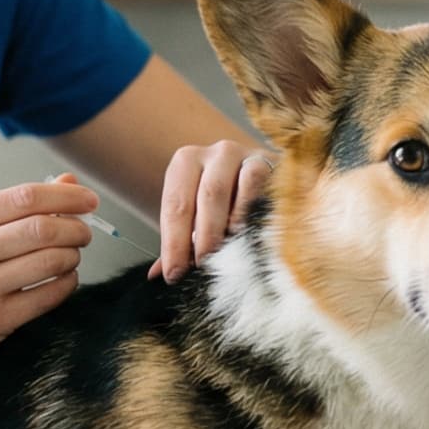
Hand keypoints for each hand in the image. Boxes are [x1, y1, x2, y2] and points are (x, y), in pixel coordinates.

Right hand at [0, 177, 96, 375]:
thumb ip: (15, 206)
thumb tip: (69, 182)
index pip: (25, 197)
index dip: (66, 196)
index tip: (89, 200)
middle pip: (42, 228)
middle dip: (76, 227)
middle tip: (84, 232)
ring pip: (50, 261)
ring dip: (73, 255)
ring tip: (71, 255)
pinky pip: (49, 295)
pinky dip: (67, 283)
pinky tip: (64, 278)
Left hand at [152, 141, 274, 282]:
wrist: (272, 181)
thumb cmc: (228, 202)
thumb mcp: (201, 218)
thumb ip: (180, 243)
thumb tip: (156, 274)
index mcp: (186, 163)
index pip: (174, 205)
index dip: (173, 243)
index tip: (174, 275)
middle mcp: (212, 154)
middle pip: (201, 197)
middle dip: (200, 237)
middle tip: (202, 268)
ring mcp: (242, 154)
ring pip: (222, 190)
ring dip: (221, 227)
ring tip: (223, 255)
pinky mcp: (267, 161)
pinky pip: (253, 183)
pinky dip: (246, 211)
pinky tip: (247, 233)